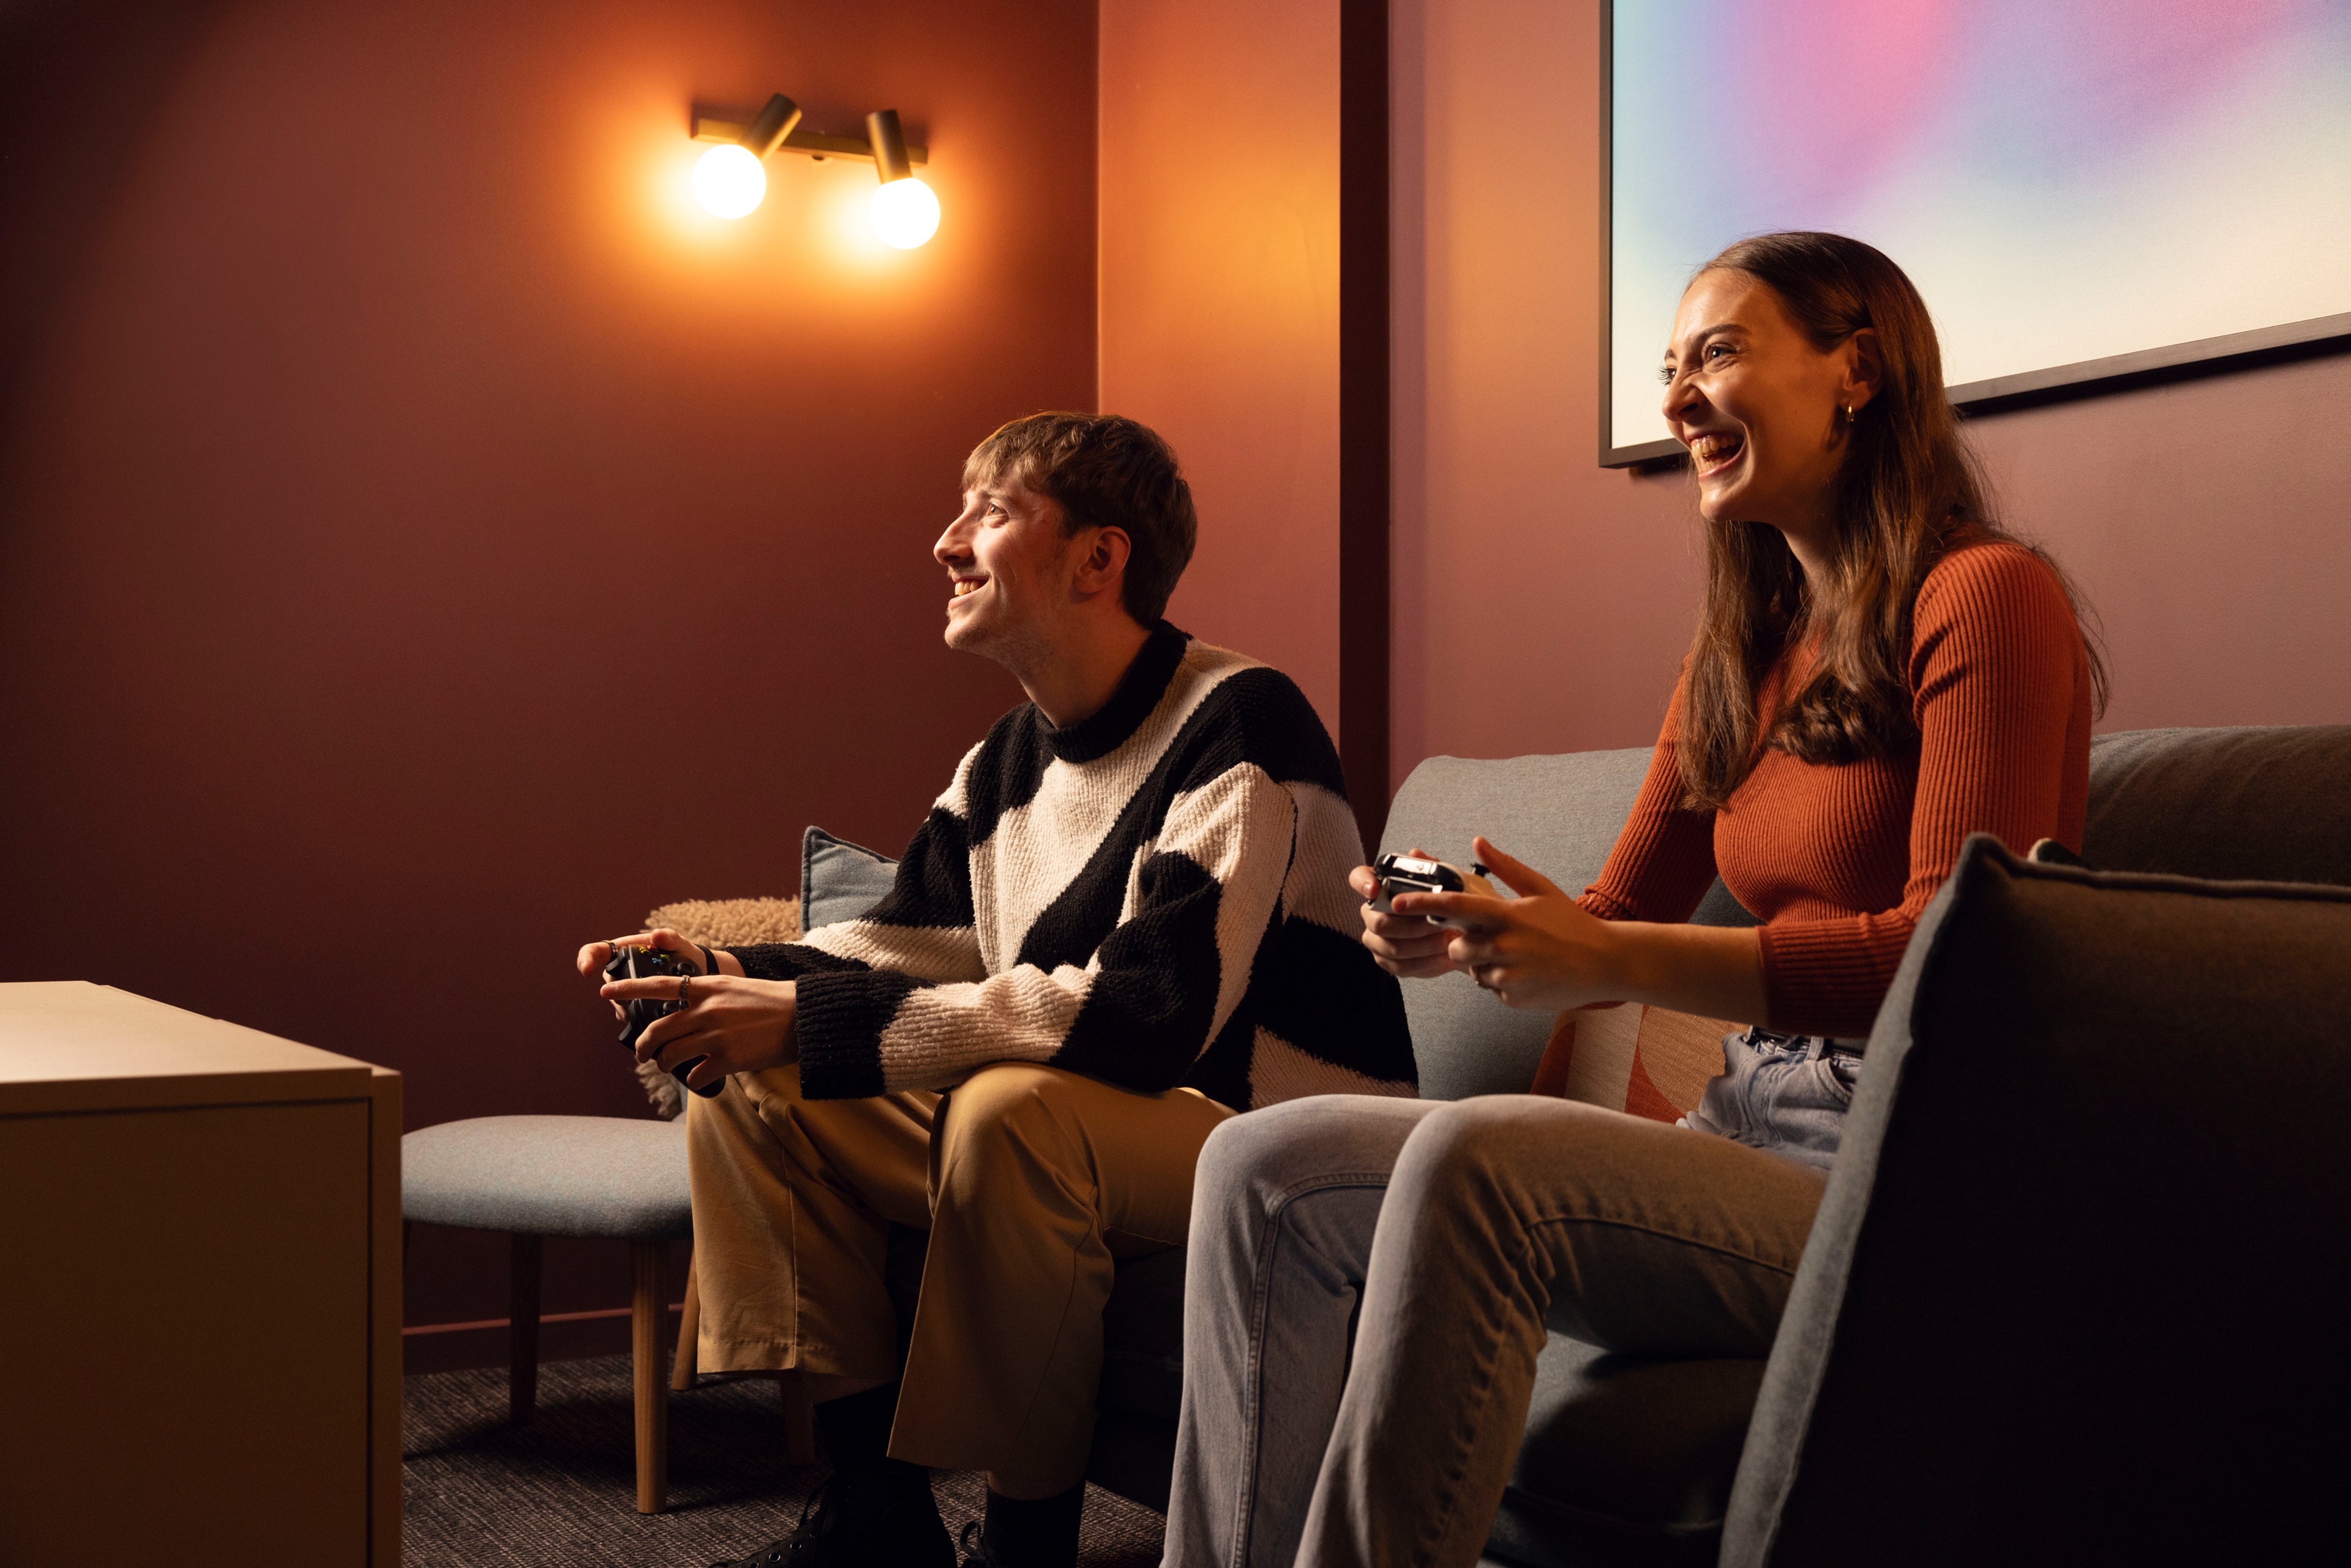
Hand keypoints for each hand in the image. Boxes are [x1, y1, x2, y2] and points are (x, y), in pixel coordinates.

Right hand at [577, 928, 714, 1021]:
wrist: (699, 974)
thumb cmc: (685, 954)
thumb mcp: (679, 944)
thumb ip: (669, 938)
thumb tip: (656, 935)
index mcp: (626, 950)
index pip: (596, 951)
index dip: (586, 959)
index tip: (587, 971)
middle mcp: (623, 969)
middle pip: (607, 982)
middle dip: (615, 993)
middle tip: (630, 999)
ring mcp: (628, 987)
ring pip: (616, 1000)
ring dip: (624, 1008)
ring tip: (640, 1011)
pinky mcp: (636, 1003)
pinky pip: (626, 1012)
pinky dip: (633, 1017)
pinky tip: (646, 1021)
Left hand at [601, 970, 800, 1091]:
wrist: (802, 1017)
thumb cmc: (772, 1001)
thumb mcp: (735, 988)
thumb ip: (708, 997)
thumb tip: (686, 1012)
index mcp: (707, 987)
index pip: (658, 985)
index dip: (629, 989)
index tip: (606, 991)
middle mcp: (706, 1010)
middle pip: (658, 1030)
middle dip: (643, 1046)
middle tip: (642, 1054)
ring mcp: (715, 1035)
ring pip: (670, 1054)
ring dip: (664, 1064)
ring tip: (667, 1066)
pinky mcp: (727, 1058)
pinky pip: (696, 1075)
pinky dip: (694, 1080)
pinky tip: (701, 1078)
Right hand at [1350, 848, 1464, 978]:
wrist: (1455, 930)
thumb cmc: (1444, 902)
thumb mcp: (1443, 880)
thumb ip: (1430, 867)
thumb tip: (1416, 854)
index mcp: (1379, 887)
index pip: (1358, 878)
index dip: (1362, 883)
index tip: (1375, 889)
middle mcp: (1370, 913)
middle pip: (1379, 923)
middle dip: (1412, 925)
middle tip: (1437, 923)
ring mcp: (1375, 940)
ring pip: (1393, 948)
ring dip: (1424, 945)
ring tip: (1448, 940)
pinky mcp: (1387, 962)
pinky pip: (1401, 967)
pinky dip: (1427, 963)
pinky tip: (1446, 957)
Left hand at [1391, 836, 1625, 1010]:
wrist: (1606, 963)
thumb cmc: (1571, 923)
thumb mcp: (1540, 889)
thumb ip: (1505, 866)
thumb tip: (1476, 841)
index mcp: (1507, 915)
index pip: (1454, 908)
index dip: (1423, 904)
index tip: (1399, 903)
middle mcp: (1503, 945)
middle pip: (1455, 947)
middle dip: (1463, 944)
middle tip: (1492, 939)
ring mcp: (1507, 974)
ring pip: (1472, 971)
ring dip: (1485, 964)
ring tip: (1518, 956)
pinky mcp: (1512, 998)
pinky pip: (1491, 989)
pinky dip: (1502, 982)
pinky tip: (1528, 973)